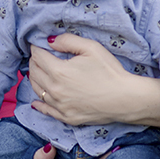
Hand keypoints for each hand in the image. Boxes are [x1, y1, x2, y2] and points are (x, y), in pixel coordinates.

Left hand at [28, 35, 142, 126]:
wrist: (125, 99)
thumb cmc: (110, 72)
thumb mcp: (91, 48)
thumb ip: (67, 41)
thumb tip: (50, 41)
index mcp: (59, 71)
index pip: (38, 57)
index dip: (36, 48)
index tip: (37, 45)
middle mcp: (55, 90)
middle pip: (35, 73)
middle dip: (34, 62)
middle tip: (38, 56)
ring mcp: (60, 106)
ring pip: (37, 90)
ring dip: (35, 79)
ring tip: (37, 72)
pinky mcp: (67, 117)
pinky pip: (46, 110)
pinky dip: (39, 104)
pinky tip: (36, 101)